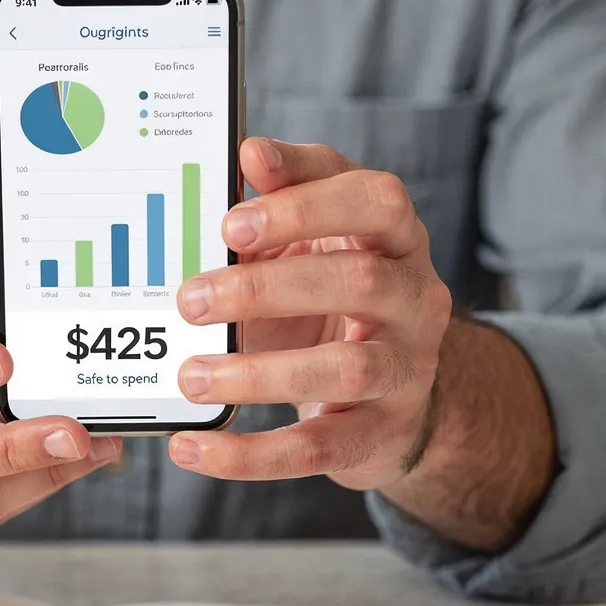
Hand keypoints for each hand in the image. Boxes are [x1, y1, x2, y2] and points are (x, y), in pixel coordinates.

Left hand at [169, 138, 452, 489]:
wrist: (390, 395)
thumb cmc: (333, 297)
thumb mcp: (315, 240)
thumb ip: (285, 194)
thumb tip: (249, 151)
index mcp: (395, 238)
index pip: (375, 201)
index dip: (307, 205)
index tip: (232, 222)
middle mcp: (415, 298)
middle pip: (361, 281)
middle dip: (268, 289)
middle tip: (190, 300)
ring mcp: (405, 369)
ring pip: (347, 367)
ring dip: (261, 374)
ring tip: (191, 376)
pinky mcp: (379, 433)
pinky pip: (317, 449)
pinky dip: (251, 454)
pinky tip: (194, 448)